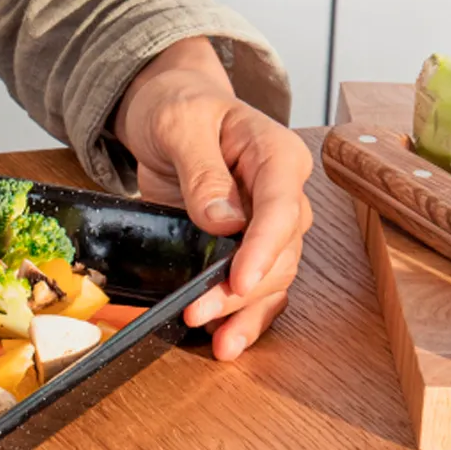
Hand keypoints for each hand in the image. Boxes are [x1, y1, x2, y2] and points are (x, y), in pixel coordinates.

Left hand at [113, 37, 313, 359]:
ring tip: (219, 343)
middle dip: (242, 290)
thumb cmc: (178, 106)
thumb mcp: (179, 125)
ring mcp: (266, 222)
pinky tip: (227, 339)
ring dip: (246, 313)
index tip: (239, 281)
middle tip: (198, 313)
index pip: (282, 208)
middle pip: (280, 252)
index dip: (263, 249)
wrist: (168, 106)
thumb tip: (223, 220)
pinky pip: (257, 284)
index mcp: (276, 155)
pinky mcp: (245, 243)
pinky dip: (244, 314)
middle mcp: (282, 193)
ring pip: (273, 277)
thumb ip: (202, 171)